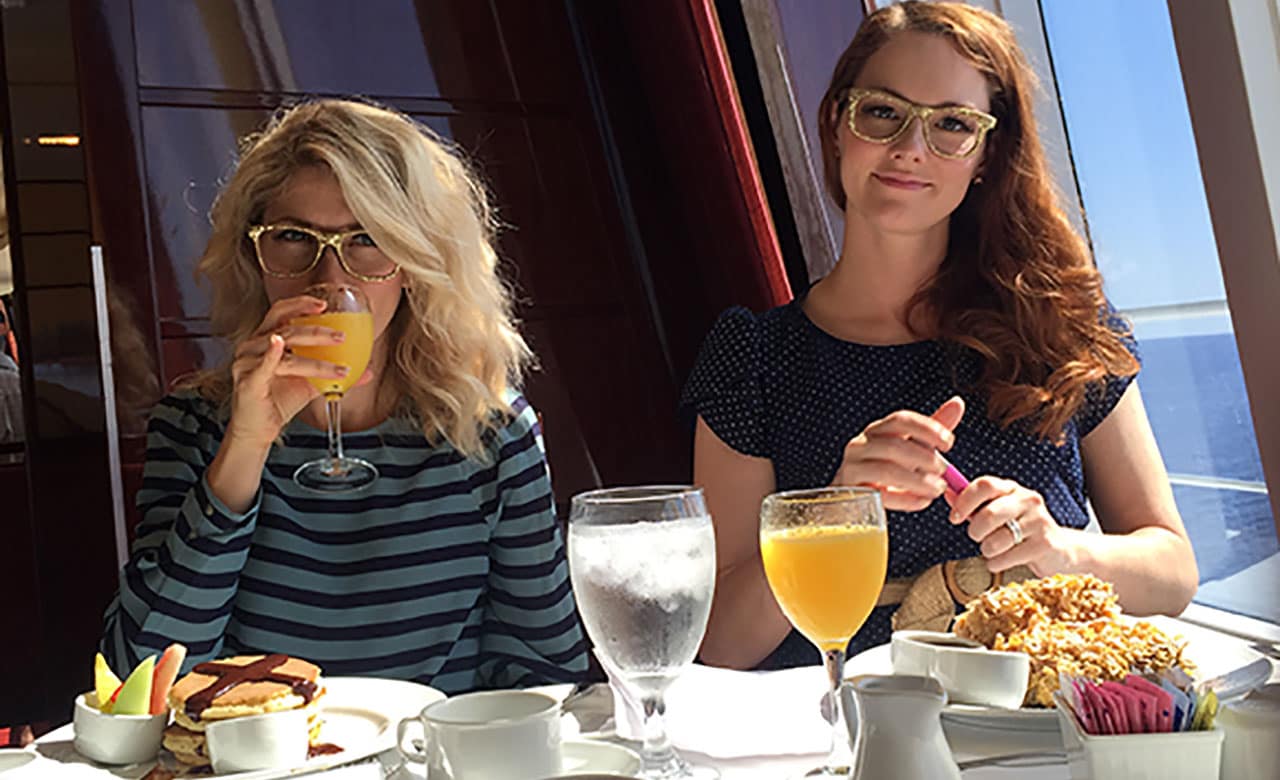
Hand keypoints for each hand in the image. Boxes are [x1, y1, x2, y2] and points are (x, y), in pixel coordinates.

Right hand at [225, 295, 353, 448]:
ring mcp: (247, 362)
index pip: (281, 312)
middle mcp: (253, 346)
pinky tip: (279, 345)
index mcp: (265, 339)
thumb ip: (334, 372)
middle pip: (287, 329)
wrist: (260, 429)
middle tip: (342, 336)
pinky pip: (262, 366)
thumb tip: (368, 372)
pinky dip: (272, 354)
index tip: (324, 304)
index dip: (301, 304)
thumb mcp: (311, 382)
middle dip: (317, 332)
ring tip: (339, 368)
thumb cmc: (279, 400)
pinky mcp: (248, 381)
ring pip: (286, 354)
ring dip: (316, 361)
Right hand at [831, 396, 964, 510]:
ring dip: (918, 480)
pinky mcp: (852, 494)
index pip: (900, 420)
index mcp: (875, 431)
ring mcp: (852, 470)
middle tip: (943, 470)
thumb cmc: (890, 468)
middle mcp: (859, 446)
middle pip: (893, 445)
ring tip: (937, 489)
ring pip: (886, 471)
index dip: (926, 429)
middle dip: (924, 458)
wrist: (858, 499)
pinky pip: (881, 496)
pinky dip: (905, 500)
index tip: (948, 443)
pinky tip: (923, 501)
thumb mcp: (911, 447)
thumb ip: (932, 428)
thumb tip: (957, 403)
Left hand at [947, 476, 1077, 575]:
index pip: (984, 485)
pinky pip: (1006, 558)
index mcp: (1011, 488)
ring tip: (993, 549)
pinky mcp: (1044, 544)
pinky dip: (997, 563)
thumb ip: (971, 504)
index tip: (954, 518)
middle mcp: (1027, 500)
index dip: (964, 502)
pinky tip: (1003, 560)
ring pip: (996, 540)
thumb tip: (947, 493)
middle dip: (975, 531)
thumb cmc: (1018, 529)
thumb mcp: (994, 512)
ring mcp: (1038, 521)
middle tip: (977, 537)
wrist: (1057, 549)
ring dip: (987, 550)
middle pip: (989, 513)